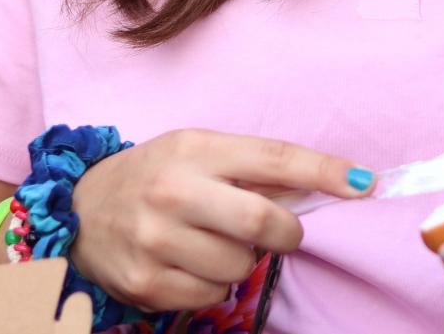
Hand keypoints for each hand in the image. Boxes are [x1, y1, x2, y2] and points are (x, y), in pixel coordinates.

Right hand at [69, 129, 374, 312]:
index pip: (273, 158)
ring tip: (213, 240)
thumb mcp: (197, 150)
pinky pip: (213, 294)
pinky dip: (214, 282)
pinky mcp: (146, 282)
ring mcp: (156, 241)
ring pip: (242, 265)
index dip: (324, 171)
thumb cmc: (155, 175)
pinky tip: (190, 262)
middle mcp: (172, 192)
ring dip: (244, 259)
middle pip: (264, 222)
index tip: (363, 183)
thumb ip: (252, 165)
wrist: (79, 210)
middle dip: (286, 232)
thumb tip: (331, 184)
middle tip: (278, 230)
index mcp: (193, 148)